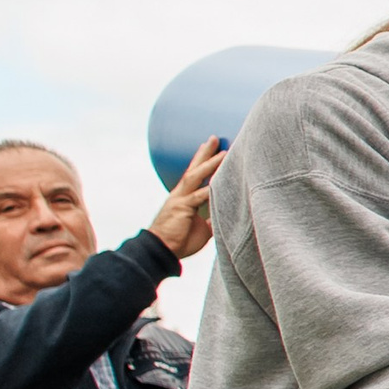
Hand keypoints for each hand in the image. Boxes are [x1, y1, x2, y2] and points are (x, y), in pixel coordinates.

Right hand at [150, 138, 225, 259]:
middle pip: (194, 169)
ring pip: (196, 177)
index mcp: (185, 197)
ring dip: (210, 164)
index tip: (214, 148)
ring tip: (223, 152)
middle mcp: (181, 194)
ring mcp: (180, 200)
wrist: (160, 251)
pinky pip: (198, 196)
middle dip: (205, 153)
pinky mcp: (181, 208)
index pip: (196, 175)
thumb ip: (213, 218)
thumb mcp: (203, 228)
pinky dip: (209, 190)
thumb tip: (227, 216)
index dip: (204, 162)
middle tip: (214, 138)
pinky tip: (219, 182)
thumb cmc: (179, 240)